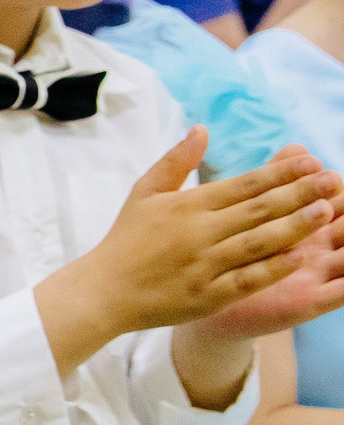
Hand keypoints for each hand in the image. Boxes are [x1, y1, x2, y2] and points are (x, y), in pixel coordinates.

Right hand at [38, 133, 340, 365]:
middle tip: (332, 181)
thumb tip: (202, 129)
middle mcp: (198, 232)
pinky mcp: (208, 295)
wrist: (103, 291)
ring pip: (258, 242)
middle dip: (299, 193)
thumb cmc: (126, 240)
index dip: (280, 172)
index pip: (243, 184)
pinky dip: (273, 268)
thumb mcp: (144, 193)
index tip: (311, 161)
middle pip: (258, 209)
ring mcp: (205, 264)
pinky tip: (299, 257)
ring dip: (294, 226)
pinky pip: (247, 280)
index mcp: (186, 205)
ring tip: (326, 212)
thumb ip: (175, 161)